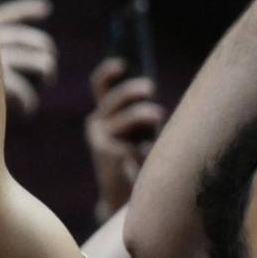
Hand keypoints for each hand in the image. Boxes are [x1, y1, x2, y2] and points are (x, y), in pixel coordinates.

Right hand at [0, 0, 55, 113]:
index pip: (8, 15)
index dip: (28, 10)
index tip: (46, 8)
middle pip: (26, 38)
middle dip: (43, 47)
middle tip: (47, 62)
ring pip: (37, 61)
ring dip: (46, 71)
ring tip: (47, 82)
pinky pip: (23, 93)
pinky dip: (28, 103)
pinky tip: (27, 112)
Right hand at [83, 57, 162, 219]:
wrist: (126, 194)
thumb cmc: (140, 156)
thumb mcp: (141, 128)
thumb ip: (142, 109)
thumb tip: (152, 88)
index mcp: (106, 112)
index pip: (100, 84)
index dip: (109, 71)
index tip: (123, 63)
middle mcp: (97, 122)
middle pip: (113, 96)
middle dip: (132, 90)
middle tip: (150, 88)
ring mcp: (100, 138)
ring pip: (128, 115)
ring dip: (146, 114)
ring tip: (159, 116)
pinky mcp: (107, 154)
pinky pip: (133, 140)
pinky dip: (145, 147)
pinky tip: (145, 154)